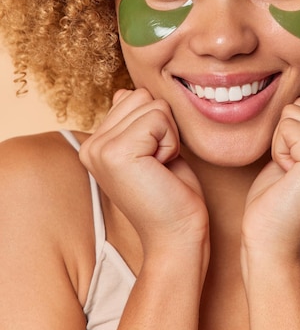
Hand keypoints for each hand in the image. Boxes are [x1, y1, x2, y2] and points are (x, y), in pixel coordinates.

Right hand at [79, 89, 208, 253]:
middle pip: (142, 96)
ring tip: (159, 167)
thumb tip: (123, 93)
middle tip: (159, 164)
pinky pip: (159, 118)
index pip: (133, 96)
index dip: (157, 124)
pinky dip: (171, 142)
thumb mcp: (152, 149)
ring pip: (152, 104)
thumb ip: (134, 122)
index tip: (154, 160)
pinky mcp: (116, 152)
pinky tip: (162, 169)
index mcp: (96, 143)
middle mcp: (91, 145)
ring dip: (168, 134)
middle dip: (163, 126)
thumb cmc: (171, 194)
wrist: (177, 236)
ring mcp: (100, 148)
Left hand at [242, 90, 299, 262]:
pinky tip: (288, 178)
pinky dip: (278, 151)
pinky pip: (287, 127)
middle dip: (284, 138)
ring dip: (281, 145)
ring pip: (292, 114)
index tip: (296, 172)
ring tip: (291, 177)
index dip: (289, 137)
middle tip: (291, 175)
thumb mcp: (295, 156)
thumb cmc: (277, 203)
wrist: (272, 244)